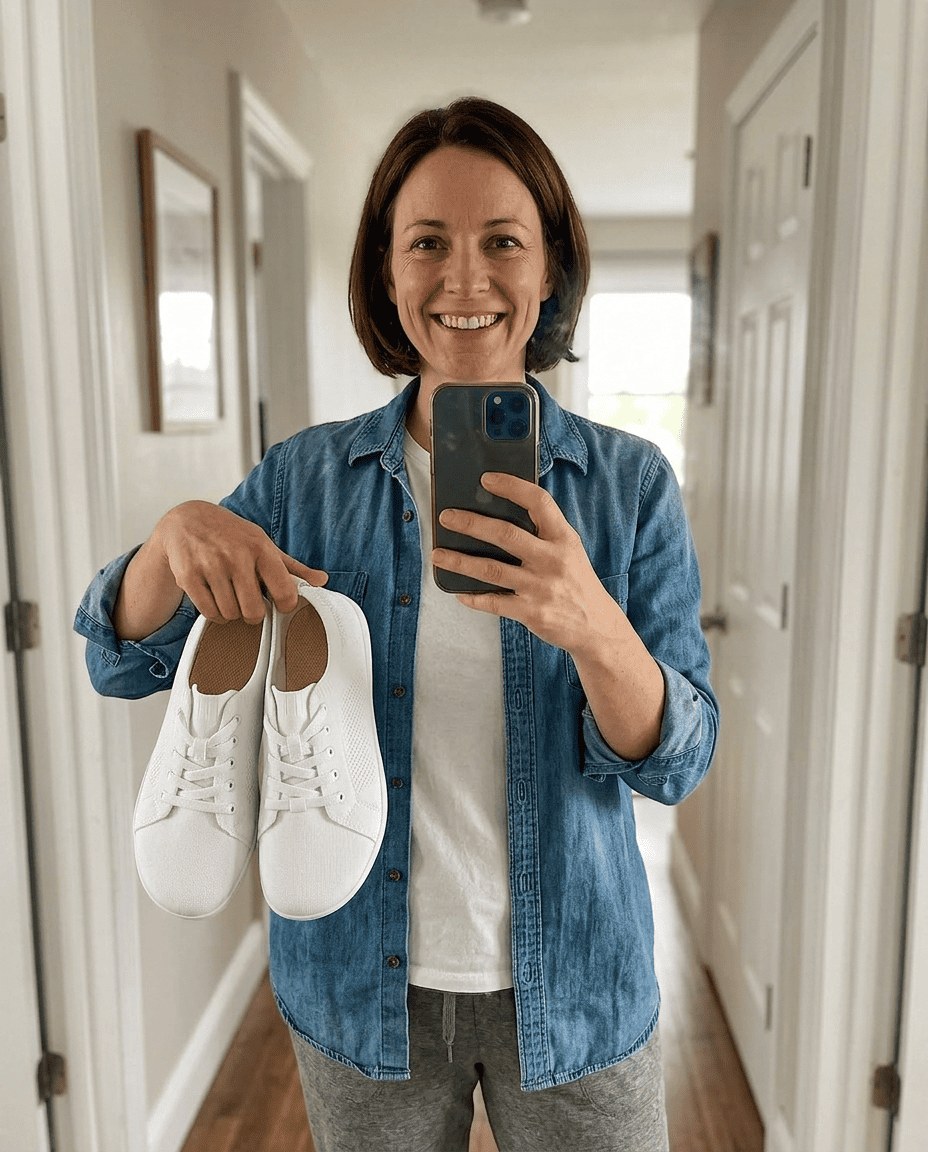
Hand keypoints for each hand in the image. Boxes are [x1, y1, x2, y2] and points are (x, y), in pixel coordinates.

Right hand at [137, 501, 325, 628]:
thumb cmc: (232, 535)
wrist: (187, 520)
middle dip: (253, 613)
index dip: (285, 605)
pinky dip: (214, 613)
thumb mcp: (263, 544)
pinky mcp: (189, 576)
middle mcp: (236, 556)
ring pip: (230, 614)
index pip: (284, 592)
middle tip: (249, 603)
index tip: (279, 603)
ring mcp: (211, 566)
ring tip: (230, 596)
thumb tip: (322, 581)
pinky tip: (215, 598)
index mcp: (260, 548)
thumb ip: (292, 567)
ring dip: (232, 613)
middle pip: (253, 611)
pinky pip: (208, 612)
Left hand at [430, 473, 620, 658]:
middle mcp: (553, 560)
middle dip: (471, 523)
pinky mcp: (532, 612)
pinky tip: (459, 594)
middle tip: (446, 517)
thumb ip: (542, 534)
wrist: (596, 627)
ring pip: (491, 569)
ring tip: (438, 554)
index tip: (487, 479)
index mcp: (563, 538)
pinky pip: (494, 602)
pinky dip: (474, 598)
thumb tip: (497, 516)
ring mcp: (541, 587)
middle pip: (506, 534)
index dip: (512, 487)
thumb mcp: (569, 551)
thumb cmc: (576, 582)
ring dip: (459, 561)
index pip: (539, 502)